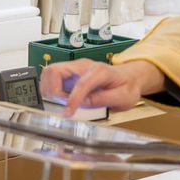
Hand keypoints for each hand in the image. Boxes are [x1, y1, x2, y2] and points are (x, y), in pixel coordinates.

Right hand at [39, 59, 163, 113]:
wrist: (129, 78)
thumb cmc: (126, 87)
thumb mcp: (123, 97)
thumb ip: (103, 100)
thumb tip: (83, 103)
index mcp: (100, 71)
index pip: (80, 83)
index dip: (72, 99)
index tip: (67, 113)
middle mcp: (83, 66)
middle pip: (55, 70)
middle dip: (53, 91)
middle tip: (62, 106)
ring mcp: (74, 69)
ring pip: (49, 73)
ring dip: (49, 90)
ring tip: (61, 103)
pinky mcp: (69, 74)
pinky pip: (52, 78)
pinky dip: (50, 90)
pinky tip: (60, 100)